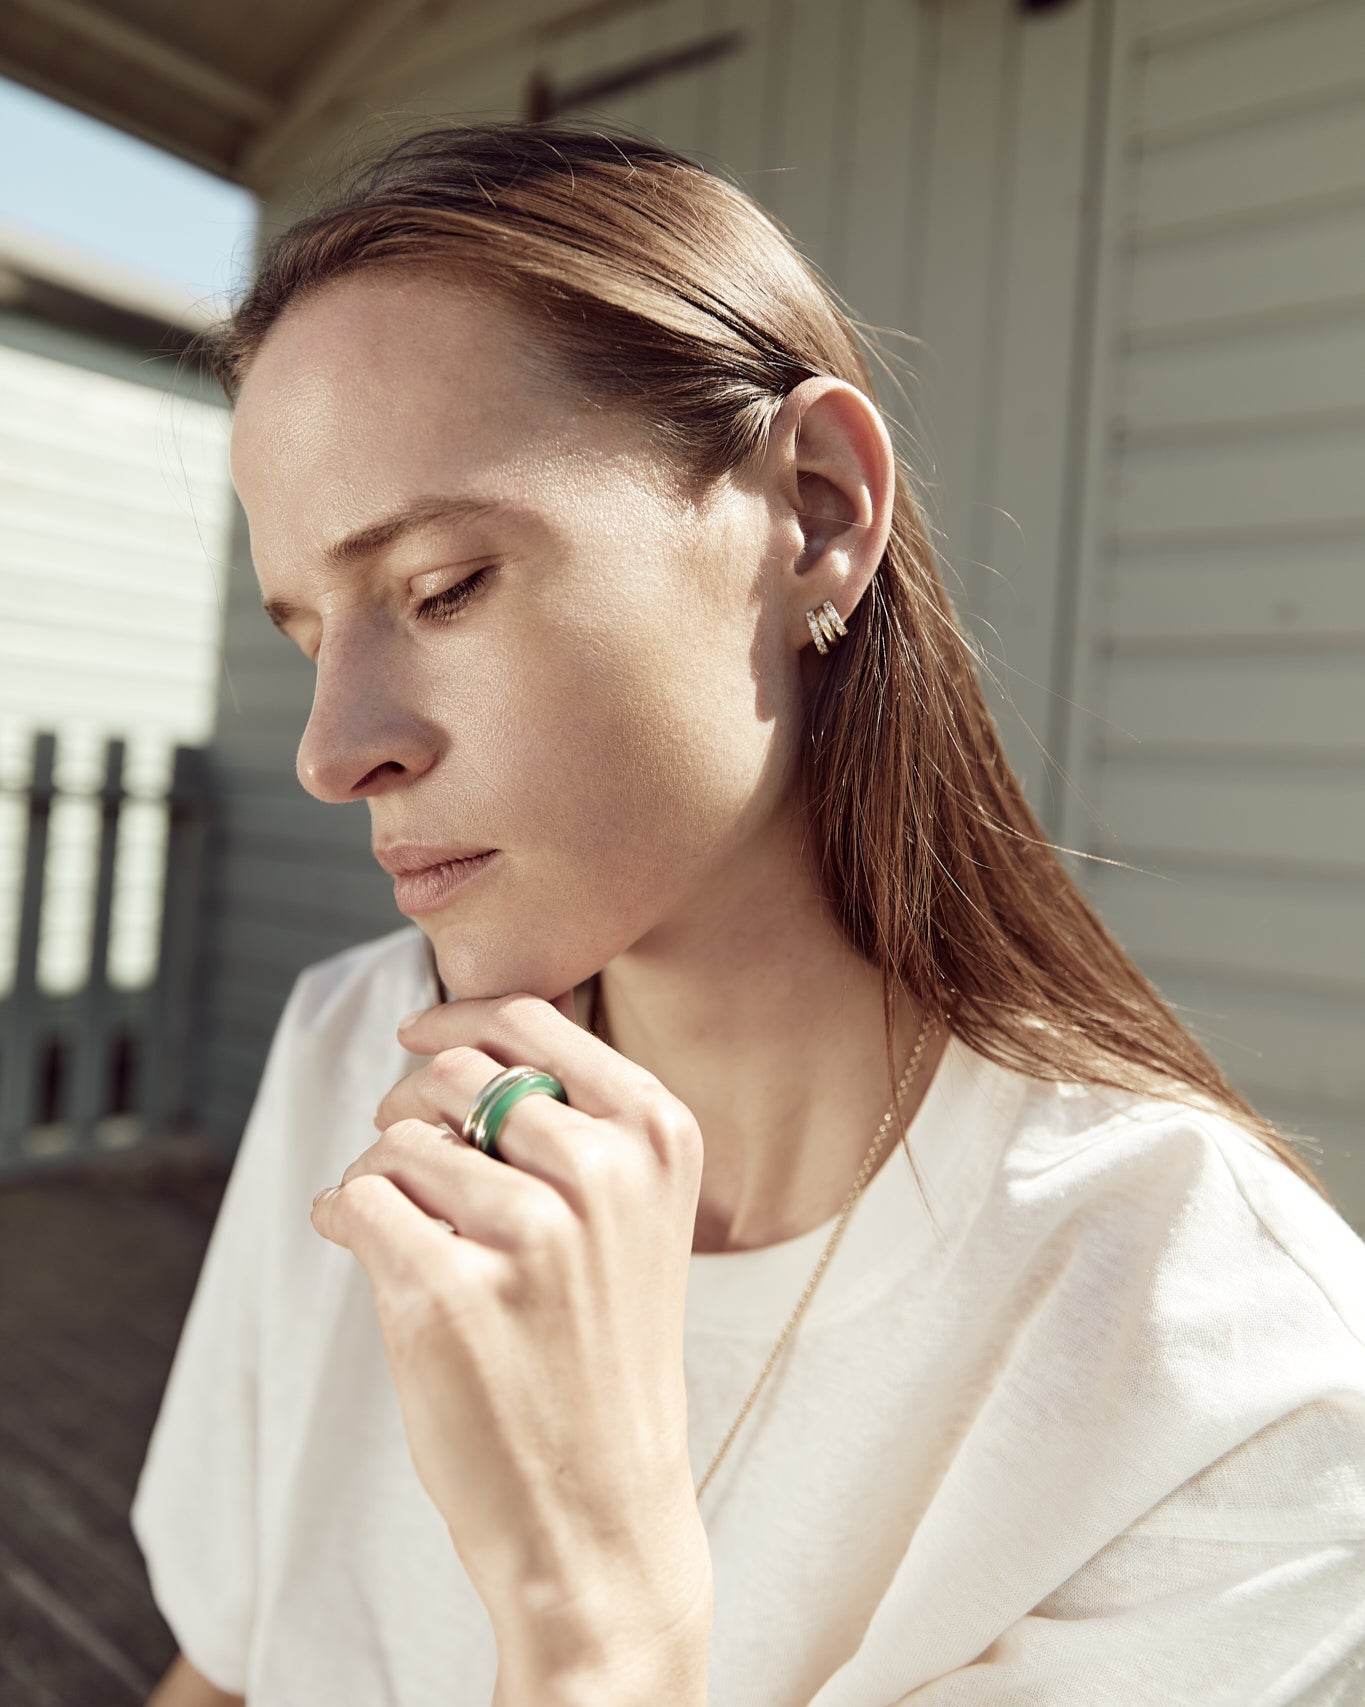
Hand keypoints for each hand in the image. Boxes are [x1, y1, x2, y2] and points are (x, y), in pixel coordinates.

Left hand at [309, 987, 712, 1687]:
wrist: (603, 1519)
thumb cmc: (604, 1361)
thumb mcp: (634, 1221)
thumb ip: (571, 1127)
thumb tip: (445, 1044)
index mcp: (659, 1136)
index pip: (533, 1021)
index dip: (456, 1018)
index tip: (415, 1031)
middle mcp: (605, 1171)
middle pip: (453, 1073)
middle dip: (408, 1106)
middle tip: (403, 1154)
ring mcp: (531, 1232)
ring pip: (398, 1141)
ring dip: (379, 1176)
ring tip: (401, 1230)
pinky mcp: (447, 1294)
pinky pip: (356, 1199)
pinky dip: (341, 1215)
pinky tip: (358, 1244)